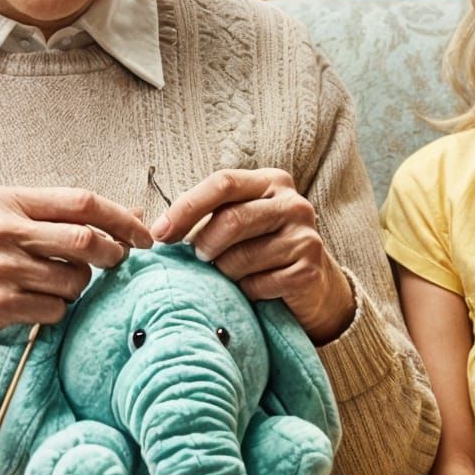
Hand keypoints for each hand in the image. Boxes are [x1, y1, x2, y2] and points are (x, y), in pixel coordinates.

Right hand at [0, 187, 150, 370]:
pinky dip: (58, 311)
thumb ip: (63, 217)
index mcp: (7, 201)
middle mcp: (2, 229)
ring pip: (75, 279)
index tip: (144, 235)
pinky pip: (56, 309)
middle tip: (117, 262)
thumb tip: (133, 214)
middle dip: (114, 254)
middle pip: (86, 239)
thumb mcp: (6, 223)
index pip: (82, 202)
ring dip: (78, 287)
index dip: (121, 219)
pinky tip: (37, 305)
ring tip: (55, 286)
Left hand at [148, 168, 354, 342]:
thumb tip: (160, 229)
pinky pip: (258, 285)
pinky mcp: (309, 270)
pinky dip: (245, 292)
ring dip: (224, 273)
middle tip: (199, 258)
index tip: (160, 233)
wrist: (314, 286)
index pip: (223, 183)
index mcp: (271, 182)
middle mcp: (293, 204)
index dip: (187, 207)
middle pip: (232, 219)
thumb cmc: (264, 250)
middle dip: (205, 244)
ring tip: (229, 275)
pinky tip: (251, 291)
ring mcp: (305, 236)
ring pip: (241, 257)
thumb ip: (210, 214)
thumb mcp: (241, 220)